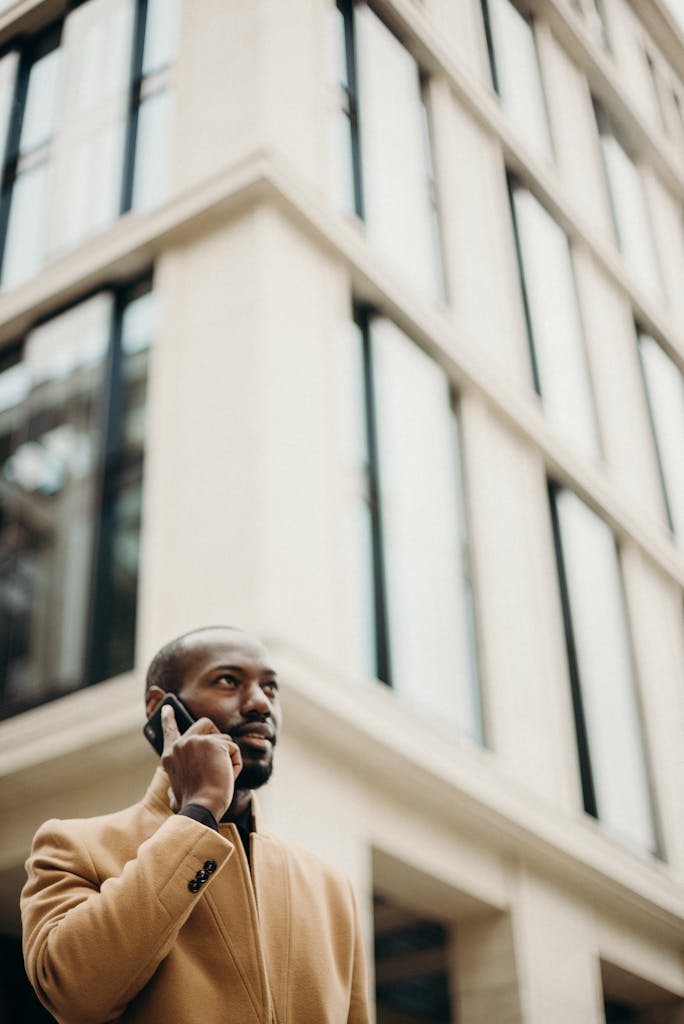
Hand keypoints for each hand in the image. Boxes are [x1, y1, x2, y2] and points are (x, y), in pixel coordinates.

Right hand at [161, 705, 241, 821]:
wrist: (201, 809)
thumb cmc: (191, 807)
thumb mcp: (176, 794)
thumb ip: (177, 783)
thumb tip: (174, 794)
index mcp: (170, 757)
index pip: (170, 731)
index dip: (169, 719)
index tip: (168, 708)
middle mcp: (181, 745)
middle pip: (205, 724)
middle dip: (217, 735)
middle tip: (221, 754)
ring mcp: (197, 741)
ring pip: (224, 740)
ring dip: (227, 759)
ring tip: (220, 778)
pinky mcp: (215, 744)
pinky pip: (233, 750)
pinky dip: (235, 765)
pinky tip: (227, 778)